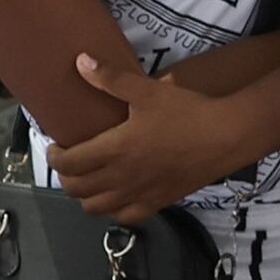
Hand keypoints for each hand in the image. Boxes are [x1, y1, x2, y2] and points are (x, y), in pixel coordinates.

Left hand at [50, 51, 260, 219]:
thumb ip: (111, 78)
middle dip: (65, 176)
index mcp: (114, 150)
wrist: (226, 137)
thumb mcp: (147, 90)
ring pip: (96, 208)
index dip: (53, 157)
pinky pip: (124, 217)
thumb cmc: (186, 111)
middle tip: (70, 161)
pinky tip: (116, 196)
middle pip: (76, 189)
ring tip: (89, 179)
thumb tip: (80, 61)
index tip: (55, 145)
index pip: (68, 163)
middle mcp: (121, 178)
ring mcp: (139, 194)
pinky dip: (112, 210)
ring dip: (85, 195)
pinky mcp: (157, 203)